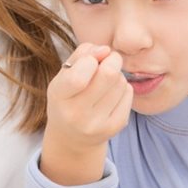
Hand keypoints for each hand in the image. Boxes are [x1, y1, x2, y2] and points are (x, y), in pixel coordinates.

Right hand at [41, 43, 133, 185]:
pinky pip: (129, 93)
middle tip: (107, 61)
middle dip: (111, 60)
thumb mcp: (63, 75)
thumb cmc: (68, 98)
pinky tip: (111, 94)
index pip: (79, 77)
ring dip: (116, 75)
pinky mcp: (117, 126)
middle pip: (109, 74)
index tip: (89, 61)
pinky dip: (123, 87)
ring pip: (121, 81)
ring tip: (105, 82)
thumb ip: (81, 55)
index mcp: (59, 98)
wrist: (72, 137)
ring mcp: (98, 124)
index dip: (90, 60)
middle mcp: (77, 115)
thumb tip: (106, 50)